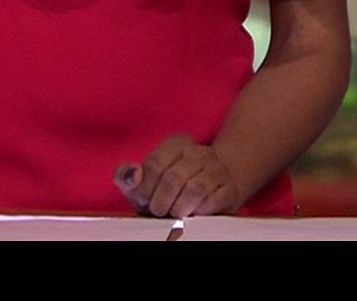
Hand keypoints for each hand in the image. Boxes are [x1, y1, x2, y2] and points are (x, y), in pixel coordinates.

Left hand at [116, 135, 240, 217]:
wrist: (212, 192)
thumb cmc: (171, 188)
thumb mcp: (145, 181)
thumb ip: (128, 176)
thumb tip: (131, 175)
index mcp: (176, 144)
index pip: (154, 165)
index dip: (145, 189)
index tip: (145, 199)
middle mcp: (199, 152)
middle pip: (172, 179)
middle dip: (160, 202)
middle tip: (159, 210)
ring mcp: (216, 169)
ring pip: (193, 190)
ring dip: (178, 209)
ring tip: (175, 212)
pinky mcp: (228, 188)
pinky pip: (211, 202)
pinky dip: (197, 212)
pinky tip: (193, 212)